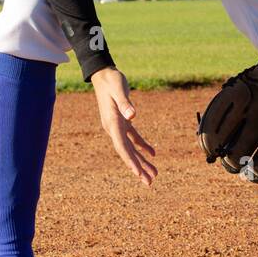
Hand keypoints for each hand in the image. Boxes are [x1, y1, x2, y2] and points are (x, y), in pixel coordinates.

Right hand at [90, 66, 156, 186]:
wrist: (103, 74)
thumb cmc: (112, 80)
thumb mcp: (119, 89)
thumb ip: (125, 103)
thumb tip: (132, 116)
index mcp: (112, 123)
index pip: (122, 147)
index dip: (130, 161)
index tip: (138, 174)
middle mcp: (113, 128)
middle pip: (127, 152)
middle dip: (138, 168)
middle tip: (150, 183)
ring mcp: (117, 125)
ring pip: (130, 148)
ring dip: (142, 161)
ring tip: (154, 174)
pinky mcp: (122, 120)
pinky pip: (133, 137)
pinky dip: (142, 146)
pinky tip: (153, 153)